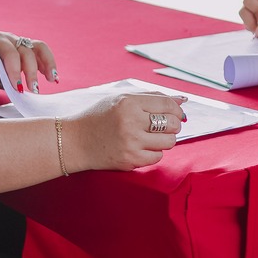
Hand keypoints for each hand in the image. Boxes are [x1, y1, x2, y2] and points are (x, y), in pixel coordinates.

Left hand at [0, 31, 56, 92]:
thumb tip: (15, 86)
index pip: (10, 52)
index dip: (15, 69)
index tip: (19, 87)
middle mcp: (8, 38)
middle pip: (26, 50)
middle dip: (31, 71)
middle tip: (33, 89)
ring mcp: (18, 43)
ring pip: (38, 48)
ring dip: (47, 63)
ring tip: (52, 79)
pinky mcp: (24, 52)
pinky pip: (39, 55)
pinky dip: (47, 65)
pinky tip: (53, 78)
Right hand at [71, 92, 185, 170]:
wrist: (75, 141)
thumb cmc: (99, 117)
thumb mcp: (121, 99)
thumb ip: (151, 97)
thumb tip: (182, 100)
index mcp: (129, 102)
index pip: (168, 105)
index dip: (176, 110)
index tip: (175, 113)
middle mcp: (131, 122)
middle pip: (172, 124)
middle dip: (173, 125)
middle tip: (162, 126)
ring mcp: (131, 143)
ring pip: (169, 142)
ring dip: (164, 140)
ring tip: (150, 136)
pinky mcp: (130, 160)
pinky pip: (157, 157)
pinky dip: (153, 152)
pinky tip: (140, 147)